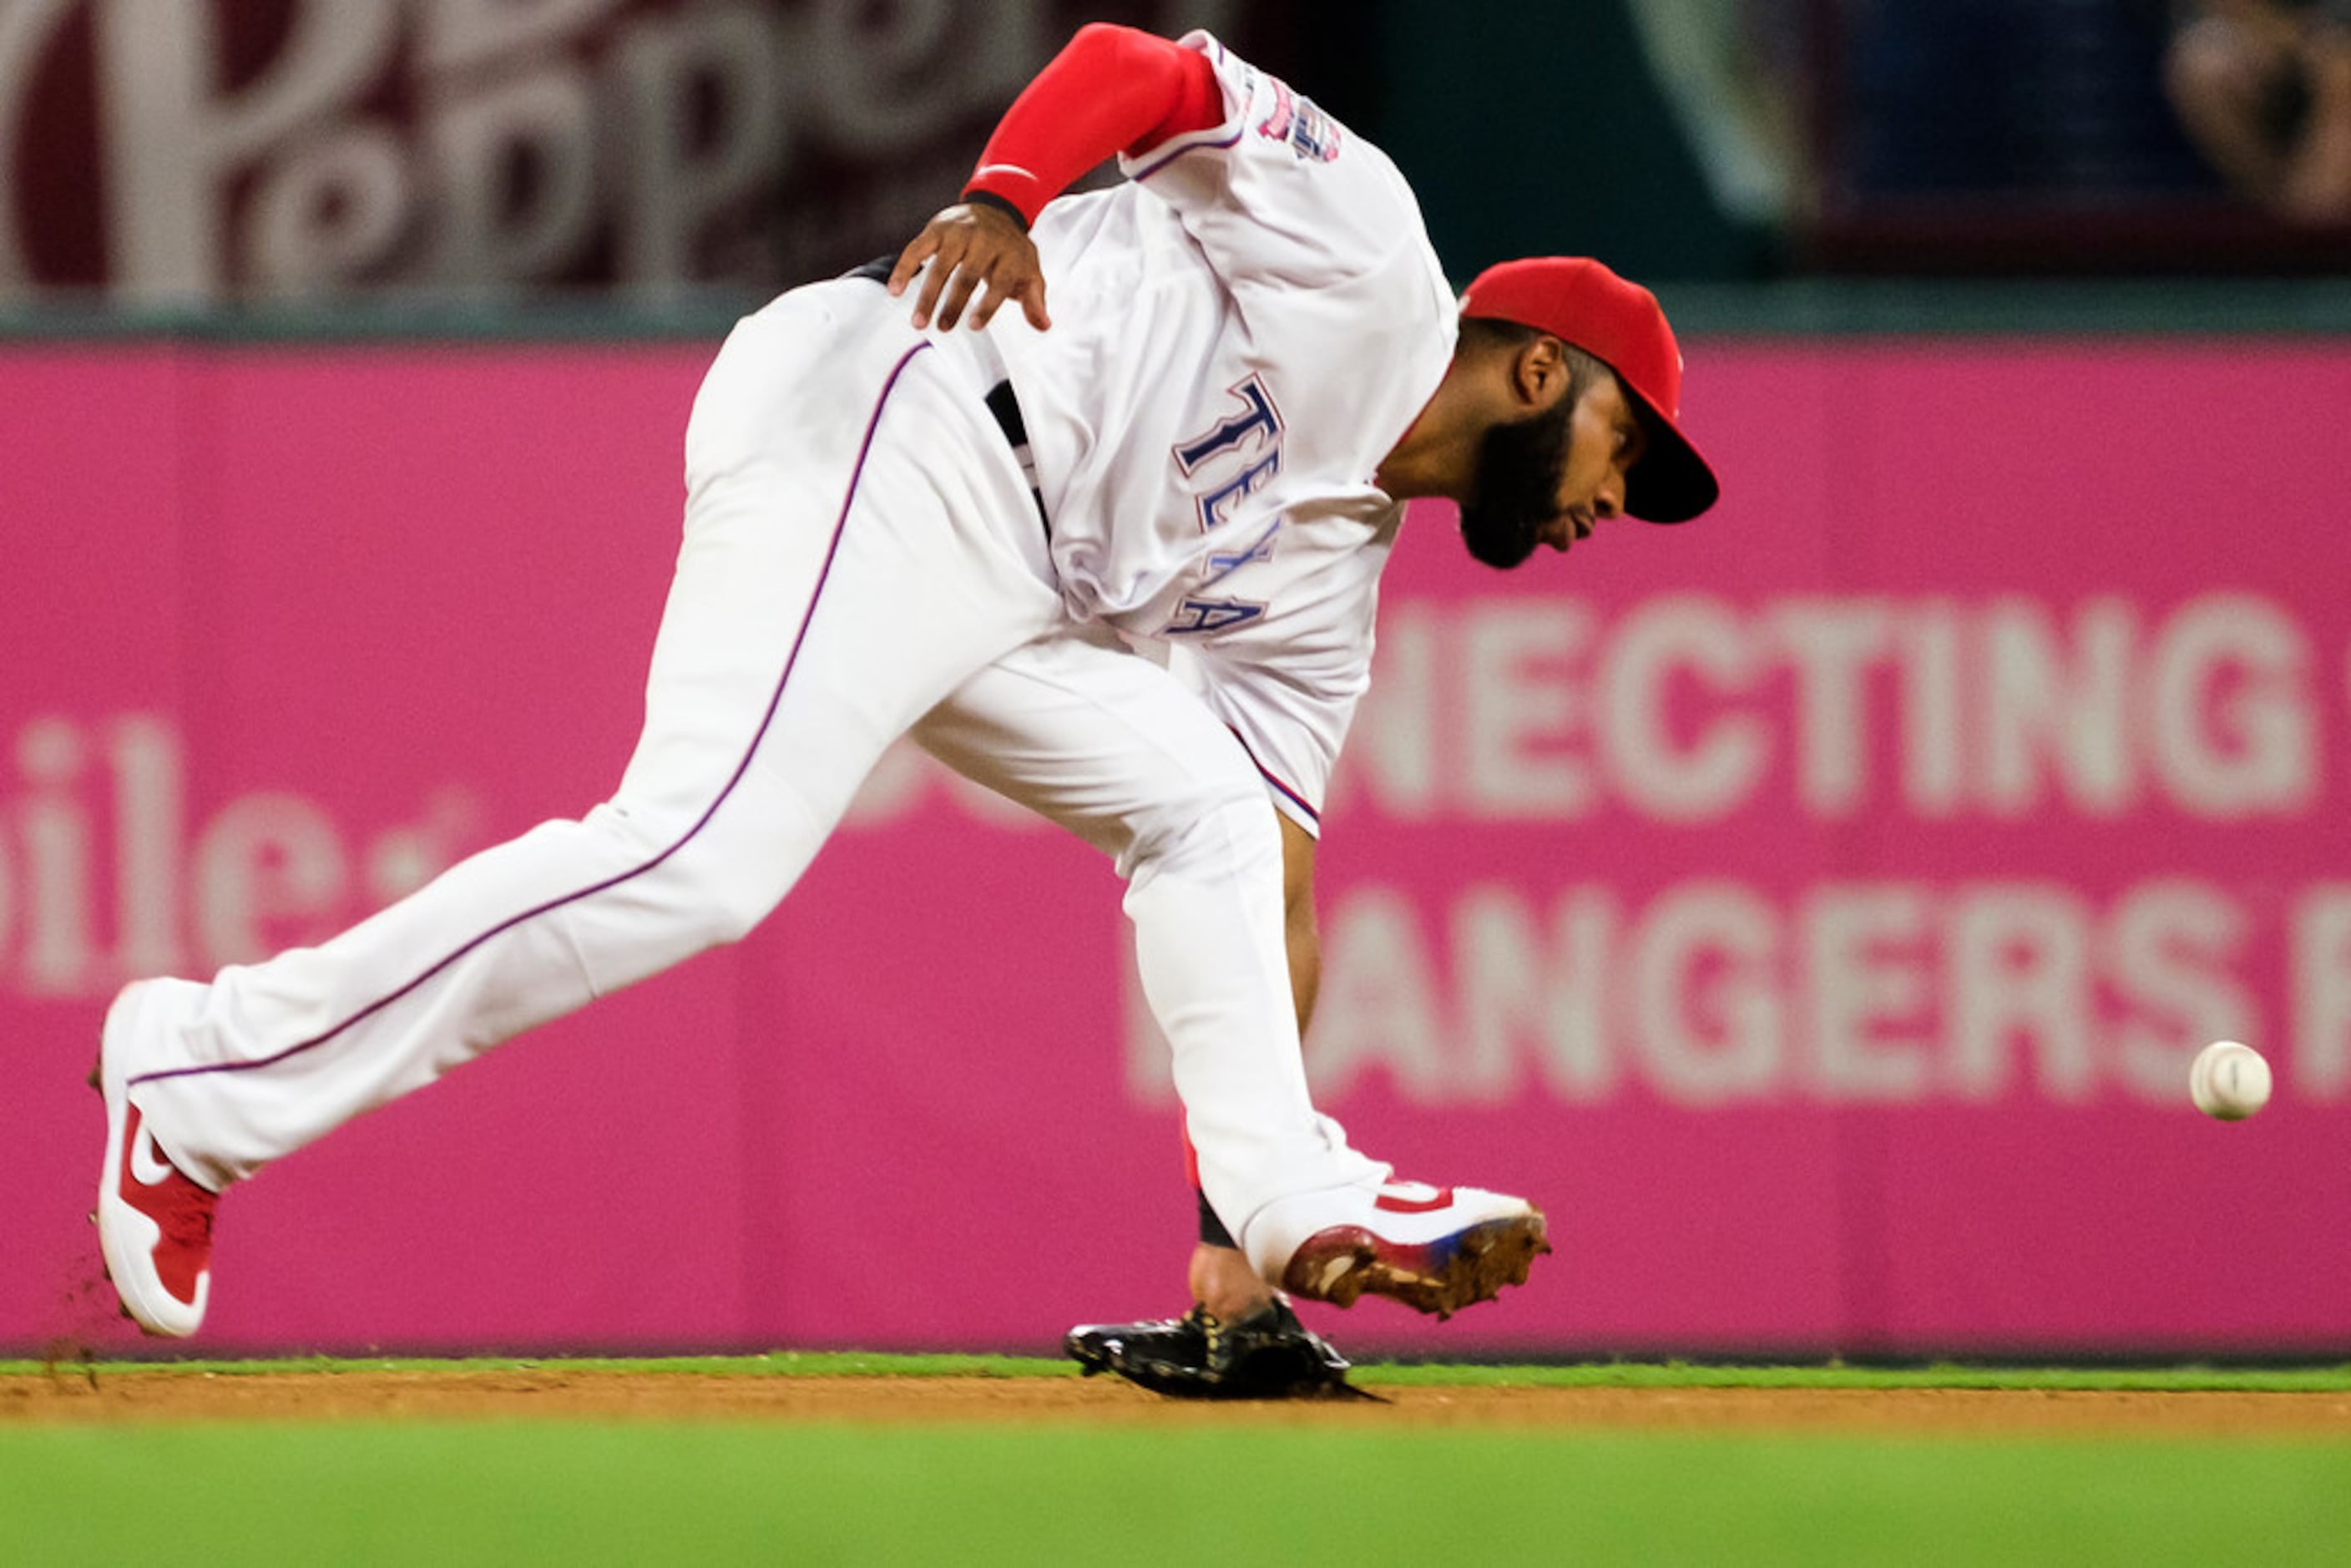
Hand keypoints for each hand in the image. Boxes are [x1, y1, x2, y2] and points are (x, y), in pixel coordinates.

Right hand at [887, 202, 1051, 332]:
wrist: (997, 208)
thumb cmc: (1012, 251)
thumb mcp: (1030, 271)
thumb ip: (1035, 300)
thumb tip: (1043, 326)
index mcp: (1010, 253)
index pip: (1000, 281)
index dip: (988, 304)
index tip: (974, 326)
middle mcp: (984, 240)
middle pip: (967, 274)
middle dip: (953, 303)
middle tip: (942, 328)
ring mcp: (958, 233)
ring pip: (940, 265)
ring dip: (927, 294)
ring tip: (918, 322)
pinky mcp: (937, 229)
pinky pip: (916, 249)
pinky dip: (904, 269)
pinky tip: (895, 290)